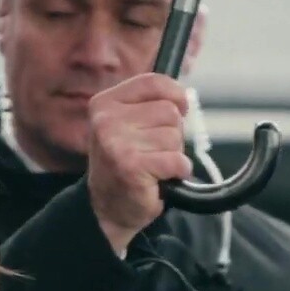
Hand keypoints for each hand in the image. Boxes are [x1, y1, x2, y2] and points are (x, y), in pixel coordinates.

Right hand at [85, 73, 193, 254]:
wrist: (107, 208)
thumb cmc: (125, 163)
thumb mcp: (128, 125)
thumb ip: (150, 105)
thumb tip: (184, 96)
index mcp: (105, 103)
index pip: (153, 82)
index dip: (176, 94)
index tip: (181, 108)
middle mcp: (106, 120)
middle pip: (169, 111)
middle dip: (173, 133)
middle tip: (153, 151)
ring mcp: (116, 143)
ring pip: (174, 136)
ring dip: (173, 154)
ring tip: (153, 166)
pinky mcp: (131, 167)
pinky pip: (176, 160)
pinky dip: (178, 171)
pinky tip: (161, 178)